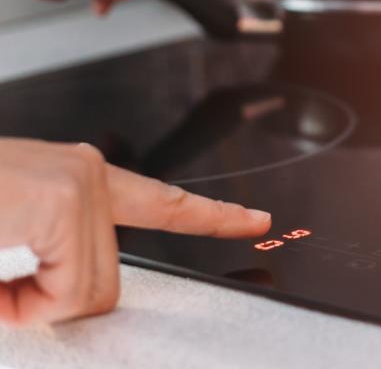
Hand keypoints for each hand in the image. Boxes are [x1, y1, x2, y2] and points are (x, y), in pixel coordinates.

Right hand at [0, 138, 270, 325]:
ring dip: (27, 306)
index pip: (161, 200)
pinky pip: (65, 291)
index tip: (256, 221)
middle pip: (109, 281)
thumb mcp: (8, 242)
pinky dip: (19, 305)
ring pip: (88, 292)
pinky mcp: (64, 200)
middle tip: (1, 283)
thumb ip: (48, 264)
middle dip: (48, 304)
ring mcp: (80, 183)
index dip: (212, 216)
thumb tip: (69, 299)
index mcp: (77, 180)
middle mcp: (88, 173)